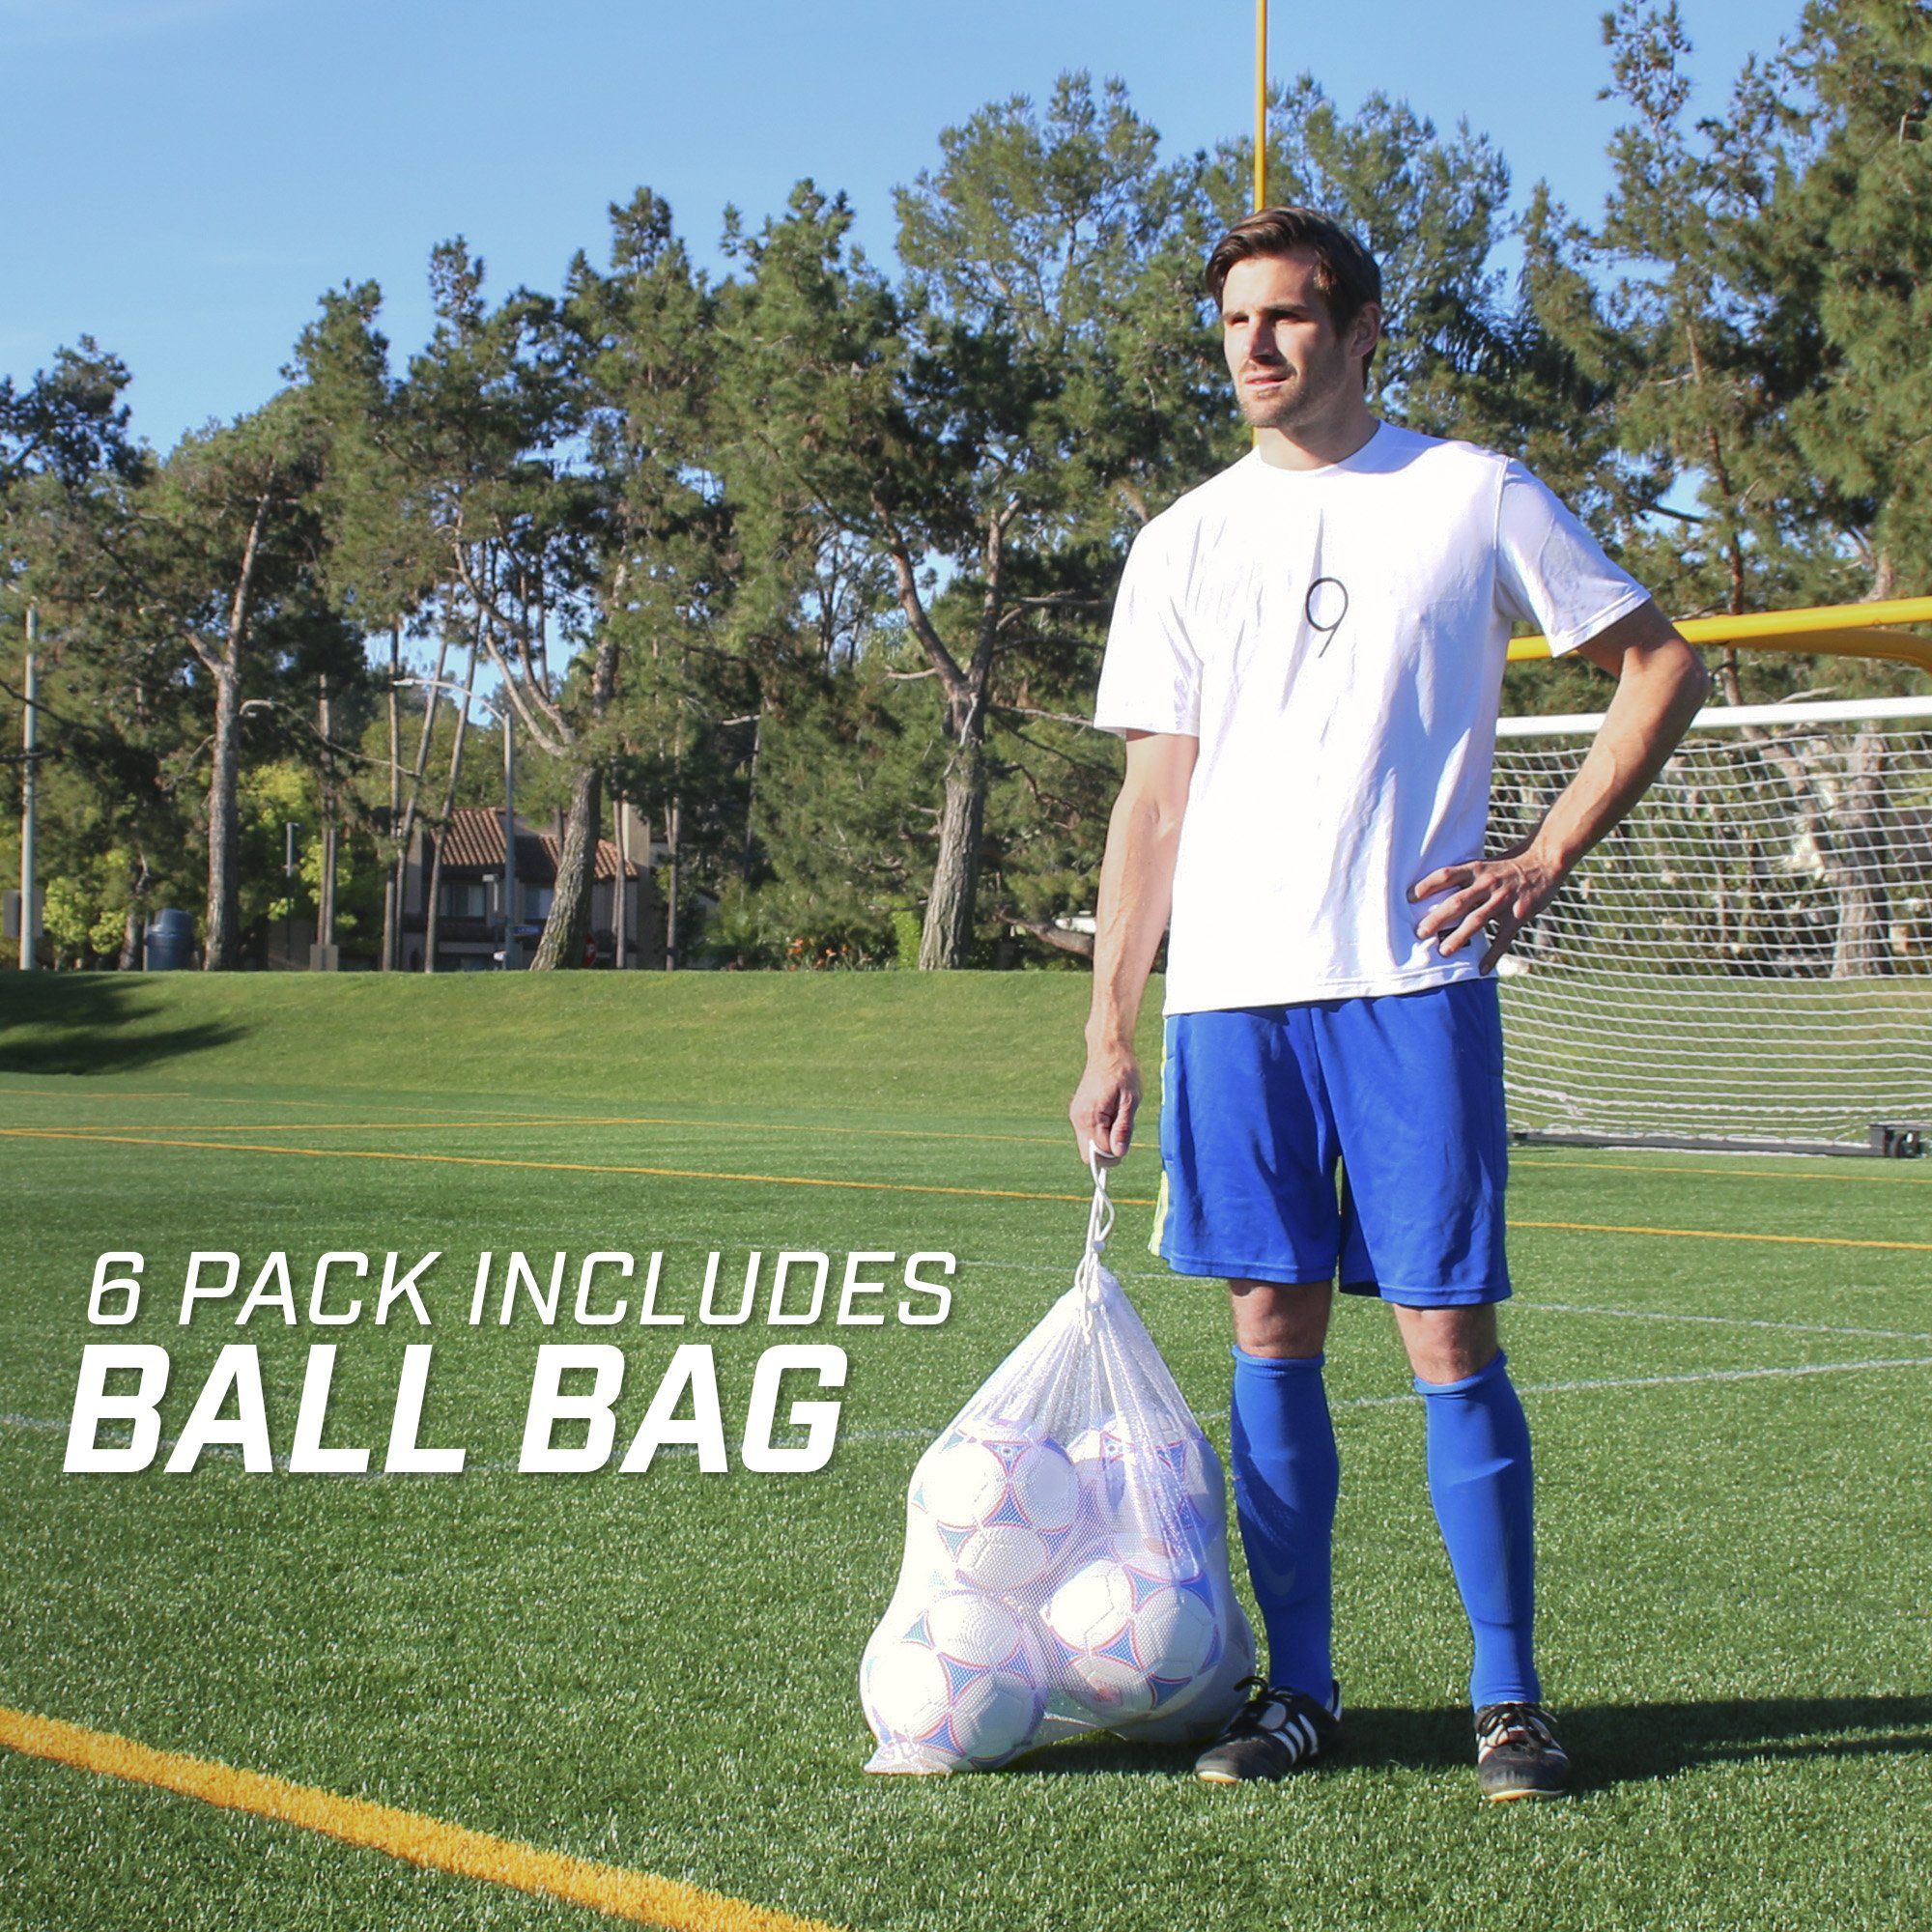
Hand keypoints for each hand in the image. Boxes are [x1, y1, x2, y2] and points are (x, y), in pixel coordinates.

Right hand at [1070, 1046, 1140, 1165]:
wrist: (1108, 1051)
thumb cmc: (1123, 1072)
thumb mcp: (1131, 1100)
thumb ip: (1123, 1128)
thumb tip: (1119, 1153)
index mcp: (1090, 1117)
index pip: (1100, 1153)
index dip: (1116, 1152)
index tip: (1127, 1139)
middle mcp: (1078, 1119)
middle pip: (1089, 1155)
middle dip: (1108, 1150)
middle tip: (1123, 1130)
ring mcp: (1076, 1116)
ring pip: (1089, 1145)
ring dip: (1105, 1140)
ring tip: (1118, 1117)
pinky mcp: (1078, 1113)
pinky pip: (1088, 1134)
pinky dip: (1101, 1132)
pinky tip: (1112, 1114)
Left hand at [1411, 838, 1563, 973]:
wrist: (1545, 861)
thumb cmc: (1509, 865)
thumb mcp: (1485, 864)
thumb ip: (1464, 878)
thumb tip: (1434, 891)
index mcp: (1476, 869)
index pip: (1446, 875)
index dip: (1427, 885)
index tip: (1409, 897)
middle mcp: (1488, 884)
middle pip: (1458, 902)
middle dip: (1438, 918)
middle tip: (1420, 932)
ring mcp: (1503, 900)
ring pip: (1477, 921)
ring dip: (1459, 937)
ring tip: (1443, 952)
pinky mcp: (1518, 915)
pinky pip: (1503, 939)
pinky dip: (1492, 955)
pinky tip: (1481, 969)